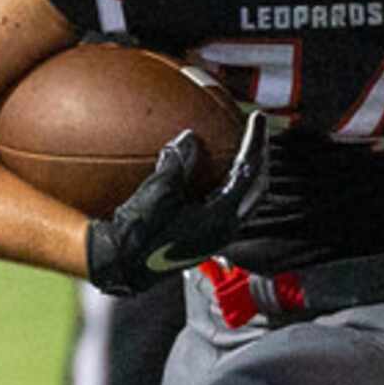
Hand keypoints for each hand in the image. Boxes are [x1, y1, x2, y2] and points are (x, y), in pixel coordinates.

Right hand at [84, 113, 269, 294]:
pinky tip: (211, 170)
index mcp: (222, 218)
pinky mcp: (205, 236)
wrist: (122, 267)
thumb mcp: (156, 194)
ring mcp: (217, 234)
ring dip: (248, 172)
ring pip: (247, 197)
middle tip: (257, 132)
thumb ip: (177, 164)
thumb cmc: (137, 233)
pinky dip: (228, 182)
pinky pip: (227, 203)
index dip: (255, 142)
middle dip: (261, 157)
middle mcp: (227, 228)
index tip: (257, 117)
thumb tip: (190, 136)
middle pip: (258, 186)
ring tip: (242, 148)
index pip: (249, 173)